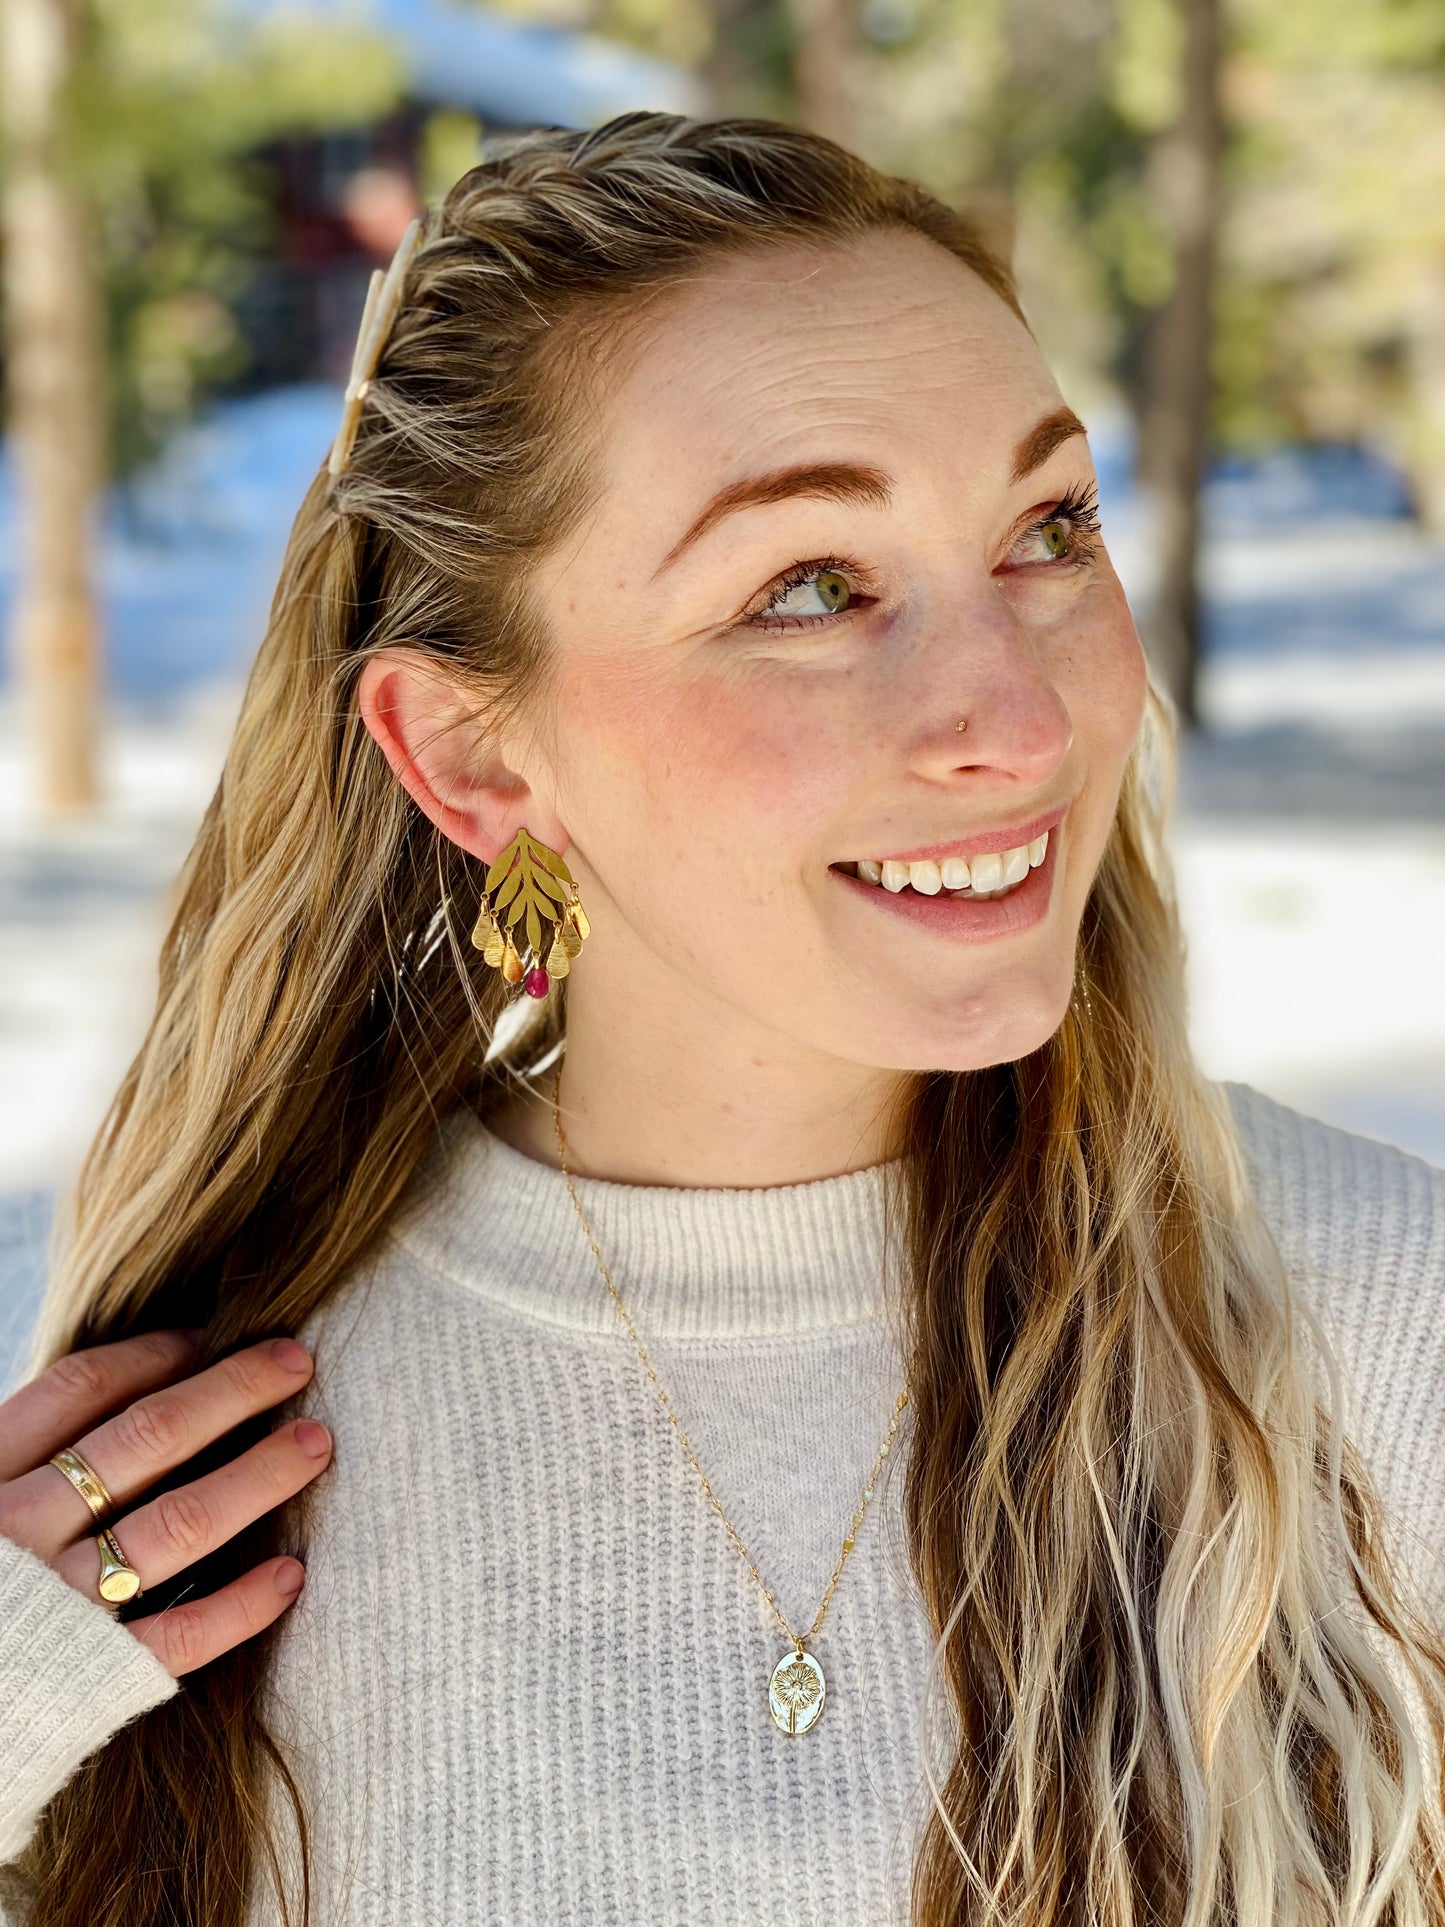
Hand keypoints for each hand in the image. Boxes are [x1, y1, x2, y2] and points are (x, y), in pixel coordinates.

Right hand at [0, 1329, 330, 1676]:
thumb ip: (15, 1452)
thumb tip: (107, 1400)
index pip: (81, 1390)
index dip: (156, 1355)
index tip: (210, 1337)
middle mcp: (20, 1534)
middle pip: (147, 1439)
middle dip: (231, 1392)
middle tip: (295, 1362)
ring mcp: (58, 1607)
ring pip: (181, 1522)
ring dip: (259, 1476)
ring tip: (315, 1444)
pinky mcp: (87, 1680)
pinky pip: (180, 1634)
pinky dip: (241, 1605)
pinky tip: (290, 1575)